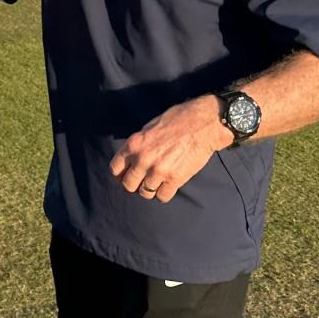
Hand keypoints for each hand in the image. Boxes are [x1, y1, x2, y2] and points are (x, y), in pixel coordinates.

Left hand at [110, 95, 228, 202]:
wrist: (204, 124)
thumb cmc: (178, 120)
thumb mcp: (150, 127)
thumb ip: (138, 144)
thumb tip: (131, 158)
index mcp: (134, 144)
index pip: (115, 169)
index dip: (119, 176)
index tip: (124, 178)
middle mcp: (143, 159)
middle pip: (128, 185)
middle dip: (134, 185)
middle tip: (143, 182)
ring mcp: (158, 170)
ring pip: (145, 193)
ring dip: (151, 190)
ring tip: (158, 182)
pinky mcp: (175, 179)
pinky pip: (162, 197)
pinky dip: (165, 194)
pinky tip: (169, 185)